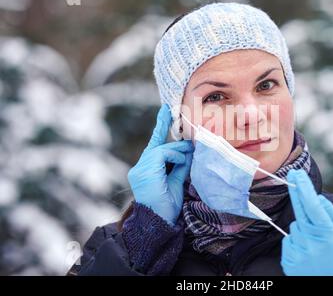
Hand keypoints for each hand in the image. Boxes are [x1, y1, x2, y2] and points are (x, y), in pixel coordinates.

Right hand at [127, 104, 193, 225]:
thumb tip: (189, 150)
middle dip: (177, 144)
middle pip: (159, 144)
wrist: (159, 222)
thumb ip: (181, 164)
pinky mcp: (144, 170)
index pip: (155, 142)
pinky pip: (162, 154)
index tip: (166, 109)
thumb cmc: (167, 206)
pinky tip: (180, 163)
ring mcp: (140, 168)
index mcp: (147, 168)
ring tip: (188, 159)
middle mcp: (141, 166)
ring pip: (162, 148)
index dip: (160, 124)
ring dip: (178, 152)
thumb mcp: (177, 181)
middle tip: (192, 146)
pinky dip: (174, 156)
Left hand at [281, 169, 332, 275]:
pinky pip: (288, 240)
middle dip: (297, 192)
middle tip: (293, 176)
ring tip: (316, 245)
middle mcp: (312, 243)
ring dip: (302, 228)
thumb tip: (318, 198)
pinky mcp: (288, 261)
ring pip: (294, 226)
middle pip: (299, 210)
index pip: (313, 206)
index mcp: (330, 235)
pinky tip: (307, 253)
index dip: (304, 188)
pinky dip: (296, 242)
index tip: (298, 174)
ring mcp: (299, 253)